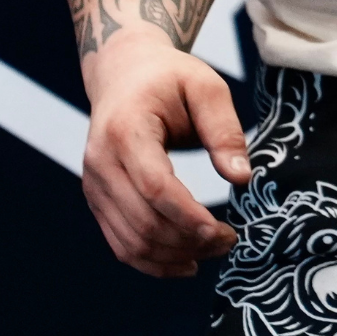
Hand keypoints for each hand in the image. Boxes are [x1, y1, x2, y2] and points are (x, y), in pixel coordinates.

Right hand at [81, 30, 248, 276]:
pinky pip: (120, 242)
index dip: (187, 216)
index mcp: (126, 131)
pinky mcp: (97, 199)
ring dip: (171, 257)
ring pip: (128, 241)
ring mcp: (94, 185)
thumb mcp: (206, 86)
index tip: (222, 231)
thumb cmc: (170, 77)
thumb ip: (225, 130)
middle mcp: (100, 163)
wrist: (124, 72)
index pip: (154, 187)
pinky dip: (151, 260)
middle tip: (229, 242)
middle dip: (187, 241)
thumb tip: (243, 178)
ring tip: (213, 252)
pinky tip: (184, 262)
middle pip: (142, 221)